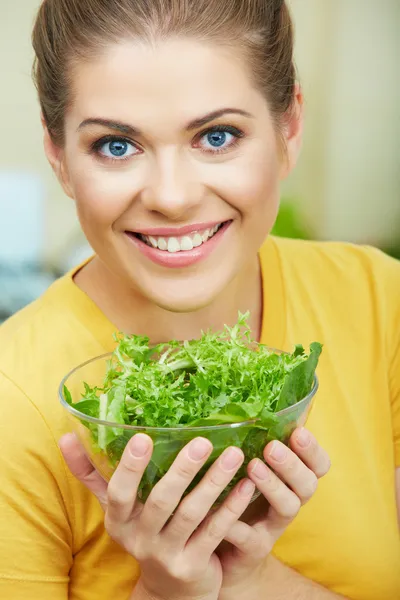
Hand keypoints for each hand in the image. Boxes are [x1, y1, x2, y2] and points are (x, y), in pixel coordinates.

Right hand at [59, 433, 255, 599]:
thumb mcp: (117, 508)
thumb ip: (91, 474)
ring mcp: (168, 555)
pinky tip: (247, 483)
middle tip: (202, 441)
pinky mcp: (194, 567)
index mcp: (119, 521)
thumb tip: (64, 438)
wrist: (169, 592)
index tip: (143, 436)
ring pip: (192, 515)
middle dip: (182, 471)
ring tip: (234, 455)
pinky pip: (215, 532)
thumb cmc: (143, 531)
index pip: (118, 494)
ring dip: (214, 483)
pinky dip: (232, 507)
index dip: (130, 467)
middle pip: (160, 502)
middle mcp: (140, 540)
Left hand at [217, 428, 330, 597]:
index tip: (297, 431)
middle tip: (271, 447)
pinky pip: (250, 538)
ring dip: (273, 485)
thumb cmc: (237, 495)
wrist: (224, 551)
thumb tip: (250, 398)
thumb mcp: (249, 464)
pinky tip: (224, 514)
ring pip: (288, 507)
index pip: (318, 464)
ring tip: (252, 467)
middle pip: (308, 484)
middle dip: (292, 463)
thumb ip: (255, 439)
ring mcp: (274, 526)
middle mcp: (290, 500)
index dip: (312, 449)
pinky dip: (238, 524)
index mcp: (293, 479)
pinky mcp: (254, 548)